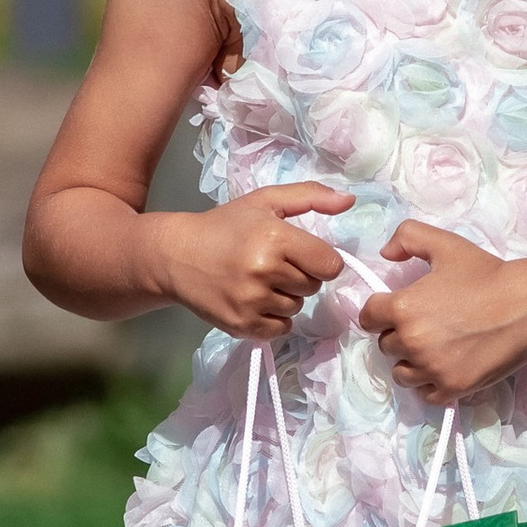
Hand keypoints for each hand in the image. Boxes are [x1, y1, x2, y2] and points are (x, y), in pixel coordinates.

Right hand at [159, 182, 352, 337]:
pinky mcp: (242, 326)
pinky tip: (254, 301)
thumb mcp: (265, 201)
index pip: (330, 265)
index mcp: (275, 238)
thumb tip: (349, 201)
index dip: (320, 260)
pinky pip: (280, 329)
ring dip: (286, 297)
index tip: (302, 254)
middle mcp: (264, 272)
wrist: (176, 256)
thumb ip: (310, 196)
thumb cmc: (225, 226)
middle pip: (313, 287)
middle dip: (300, 276)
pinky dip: (273, 319)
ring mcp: (252, 302)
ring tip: (259, 281)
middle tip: (272, 264)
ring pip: (297, 308)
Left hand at [361, 225, 526, 397]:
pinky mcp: (453, 388)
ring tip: (433, 349)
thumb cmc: (486, 273)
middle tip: (426, 325)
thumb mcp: (445, 244)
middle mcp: (412, 342)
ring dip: (411, 363)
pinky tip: (445, 367)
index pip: (368, 317)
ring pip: (401, 373)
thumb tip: (385, 254)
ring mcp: (432, 369)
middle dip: (399, 335)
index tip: (398, 309)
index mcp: (403, 308)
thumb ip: (407, 237)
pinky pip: (425, 394)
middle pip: (385, 345)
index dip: (380, 312)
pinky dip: (431, 383)